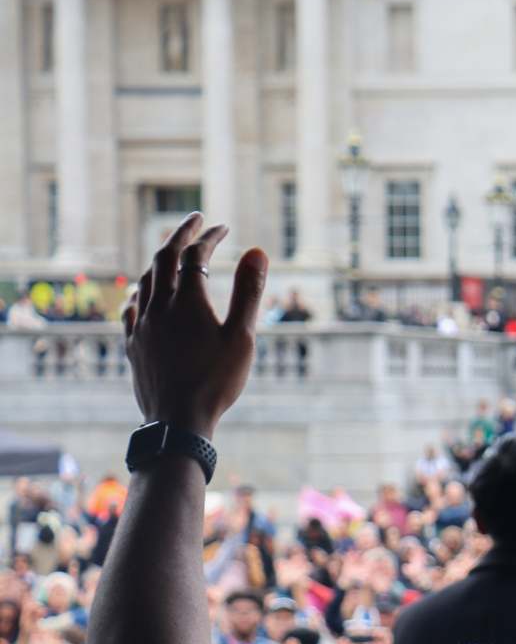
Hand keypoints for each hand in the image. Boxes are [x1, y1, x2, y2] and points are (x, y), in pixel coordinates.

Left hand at [122, 213, 266, 439]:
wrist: (178, 421)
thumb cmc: (216, 381)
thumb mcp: (242, 336)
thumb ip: (249, 291)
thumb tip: (257, 251)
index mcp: (187, 301)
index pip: (195, 255)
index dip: (209, 237)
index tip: (223, 227)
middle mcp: (159, 307)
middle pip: (163, 258)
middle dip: (179, 235)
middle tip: (195, 222)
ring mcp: (141, 325)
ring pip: (145, 280)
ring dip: (159, 260)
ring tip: (173, 253)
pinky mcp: (133, 344)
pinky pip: (131, 307)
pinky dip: (141, 290)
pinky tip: (143, 293)